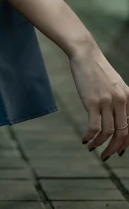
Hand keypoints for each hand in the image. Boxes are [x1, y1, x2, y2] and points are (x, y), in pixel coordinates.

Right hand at [69, 44, 128, 158]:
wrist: (85, 53)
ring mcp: (107, 101)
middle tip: (106, 155)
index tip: (119, 151)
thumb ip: (119, 100)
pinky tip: (84, 139)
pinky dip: (90, 137)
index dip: (126, 142)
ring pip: (108, 132)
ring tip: (92, 148)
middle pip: (122, 133)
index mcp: (128, 97)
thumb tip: (116, 120)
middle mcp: (121, 101)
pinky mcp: (93, 101)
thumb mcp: (115, 84)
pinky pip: (94, 127)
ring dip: (100, 145)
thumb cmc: (97, 68)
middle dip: (114, 148)